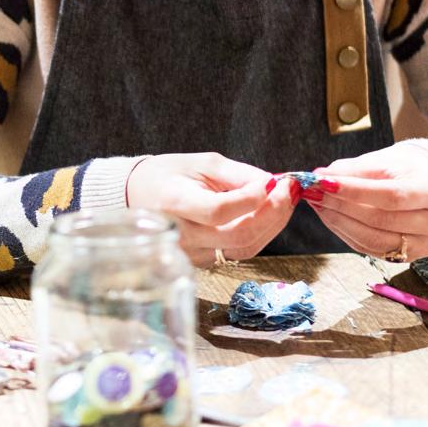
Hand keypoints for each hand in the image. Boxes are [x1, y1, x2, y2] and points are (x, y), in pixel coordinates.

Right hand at [127, 153, 299, 266]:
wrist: (137, 197)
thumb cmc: (168, 175)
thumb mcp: (201, 163)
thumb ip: (239, 174)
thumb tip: (274, 184)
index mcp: (174, 203)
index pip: (219, 210)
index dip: (252, 198)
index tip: (273, 181)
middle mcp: (180, 234)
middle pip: (239, 234)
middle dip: (274, 212)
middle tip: (289, 190)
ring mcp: (189, 254)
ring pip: (245, 248)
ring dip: (272, 224)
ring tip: (282, 200)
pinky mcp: (200, 263)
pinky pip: (238, 251)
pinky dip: (259, 233)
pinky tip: (264, 215)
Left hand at [309, 143, 427, 260]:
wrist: (427, 186)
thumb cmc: (403, 170)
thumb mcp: (383, 161)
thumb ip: (353, 170)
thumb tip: (320, 177)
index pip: (391, 196)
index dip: (354, 191)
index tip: (323, 182)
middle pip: (381, 220)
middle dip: (340, 205)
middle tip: (313, 192)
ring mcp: (426, 244)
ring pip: (373, 239)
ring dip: (338, 221)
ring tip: (317, 203)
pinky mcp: (410, 257)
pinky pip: (370, 248)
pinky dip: (345, 232)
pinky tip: (330, 216)